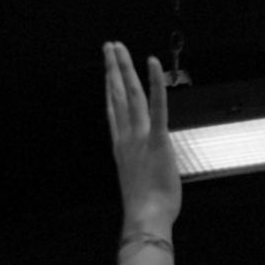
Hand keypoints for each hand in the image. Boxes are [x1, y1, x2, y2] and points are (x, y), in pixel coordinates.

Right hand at [104, 41, 180, 226]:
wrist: (146, 218)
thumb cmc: (147, 208)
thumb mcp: (139, 181)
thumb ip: (141, 166)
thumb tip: (146, 166)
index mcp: (122, 147)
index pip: (114, 110)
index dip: (110, 88)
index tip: (108, 71)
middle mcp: (126, 137)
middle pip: (119, 95)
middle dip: (113, 69)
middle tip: (109, 46)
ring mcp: (139, 136)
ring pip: (131, 94)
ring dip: (125, 68)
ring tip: (118, 47)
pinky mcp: (157, 139)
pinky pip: (157, 106)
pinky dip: (155, 83)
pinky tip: (151, 62)